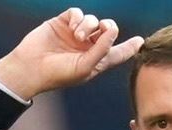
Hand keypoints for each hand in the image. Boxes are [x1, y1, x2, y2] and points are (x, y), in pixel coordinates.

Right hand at [0, 7, 143, 99]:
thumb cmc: (59, 73)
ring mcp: (75, 34)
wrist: (31, 68)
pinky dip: (78, 18)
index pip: (117, 53)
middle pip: (107, 30)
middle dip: (108, 28)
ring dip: (89, 25)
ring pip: (92, 20)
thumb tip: (112, 29)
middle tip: (104, 29)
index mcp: (96, 61)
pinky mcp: (62, 23)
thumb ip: (102, 49)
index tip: (141, 42)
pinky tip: (72, 28)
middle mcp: (87, 47)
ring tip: (78, 36)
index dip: (130, 47)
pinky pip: (78, 13)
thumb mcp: (85, 66)